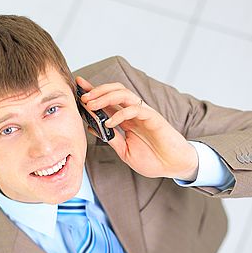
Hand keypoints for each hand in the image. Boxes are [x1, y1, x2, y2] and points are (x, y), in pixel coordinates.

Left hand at [76, 76, 198, 180]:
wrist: (174, 166)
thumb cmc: (153, 159)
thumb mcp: (124, 150)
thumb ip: (110, 138)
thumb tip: (92, 127)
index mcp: (127, 119)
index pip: (108, 101)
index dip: (93, 92)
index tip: (77, 86)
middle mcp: (134, 113)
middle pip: (114, 91)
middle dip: (96, 91)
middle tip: (82, 98)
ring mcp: (144, 114)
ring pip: (124, 95)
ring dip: (105, 97)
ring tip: (91, 105)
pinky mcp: (153, 118)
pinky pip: (135, 110)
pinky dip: (120, 114)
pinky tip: (109, 122)